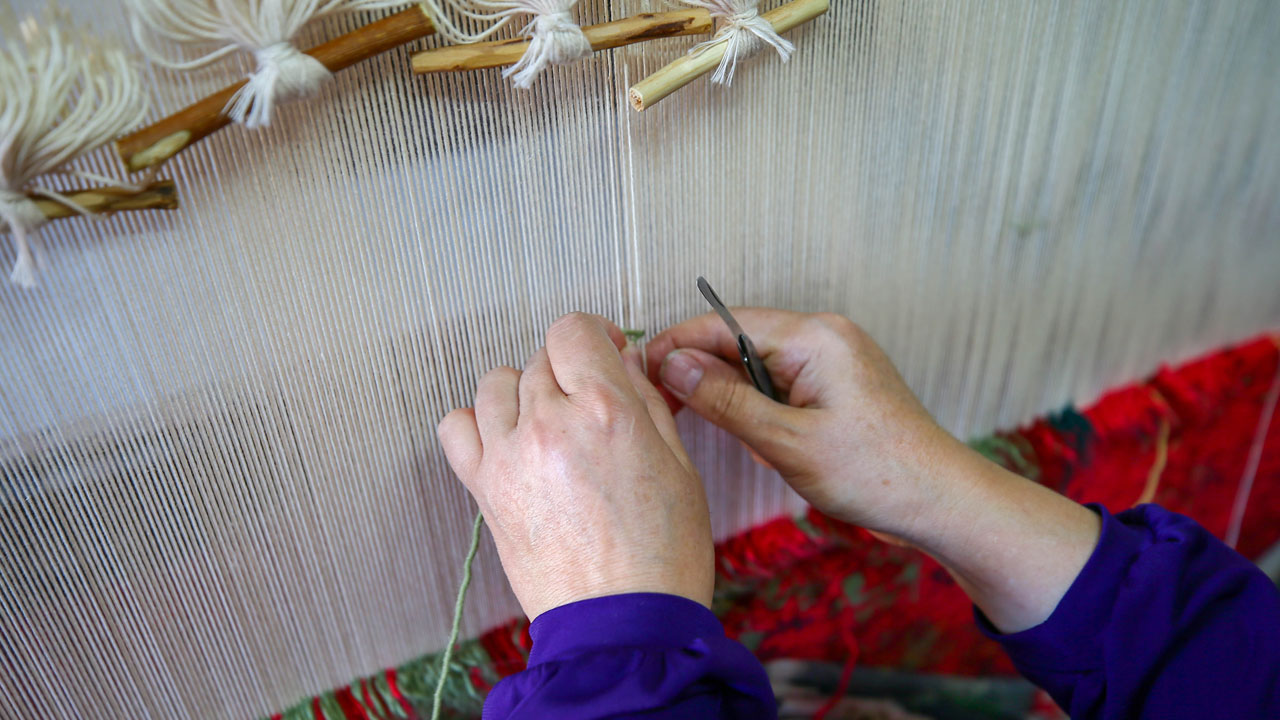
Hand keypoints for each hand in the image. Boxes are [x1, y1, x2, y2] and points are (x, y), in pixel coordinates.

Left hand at [437, 313, 713, 619]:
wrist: (621, 625)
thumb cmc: (661, 557)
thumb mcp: (679, 465)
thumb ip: (646, 402)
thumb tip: (624, 362)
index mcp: (605, 412)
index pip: (573, 330)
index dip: (592, 336)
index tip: (603, 353)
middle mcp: (550, 424)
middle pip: (539, 358)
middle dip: (568, 372)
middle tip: (589, 404)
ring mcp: (510, 456)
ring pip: (496, 383)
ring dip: (523, 392)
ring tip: (549, 424)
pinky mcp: (485, 488)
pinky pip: (456, 426)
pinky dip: (477, 423)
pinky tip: (508, 442)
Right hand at [646, 309, 966, 539]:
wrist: (941, 501)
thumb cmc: (878, 473)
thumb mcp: (787, 442)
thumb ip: (725, 399)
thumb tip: (671, 364)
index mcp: (814, 337)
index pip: (723, 323)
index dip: (676, 346)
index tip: (640, 374)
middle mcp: (824, 335)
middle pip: (737, 338)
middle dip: (700, 372)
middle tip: (663, 407)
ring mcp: (832, 357)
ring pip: (755, 363)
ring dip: (731, 394)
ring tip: (717, 430)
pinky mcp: (836, 382)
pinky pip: (779, 381)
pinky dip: (759, 407)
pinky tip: (759, 439)